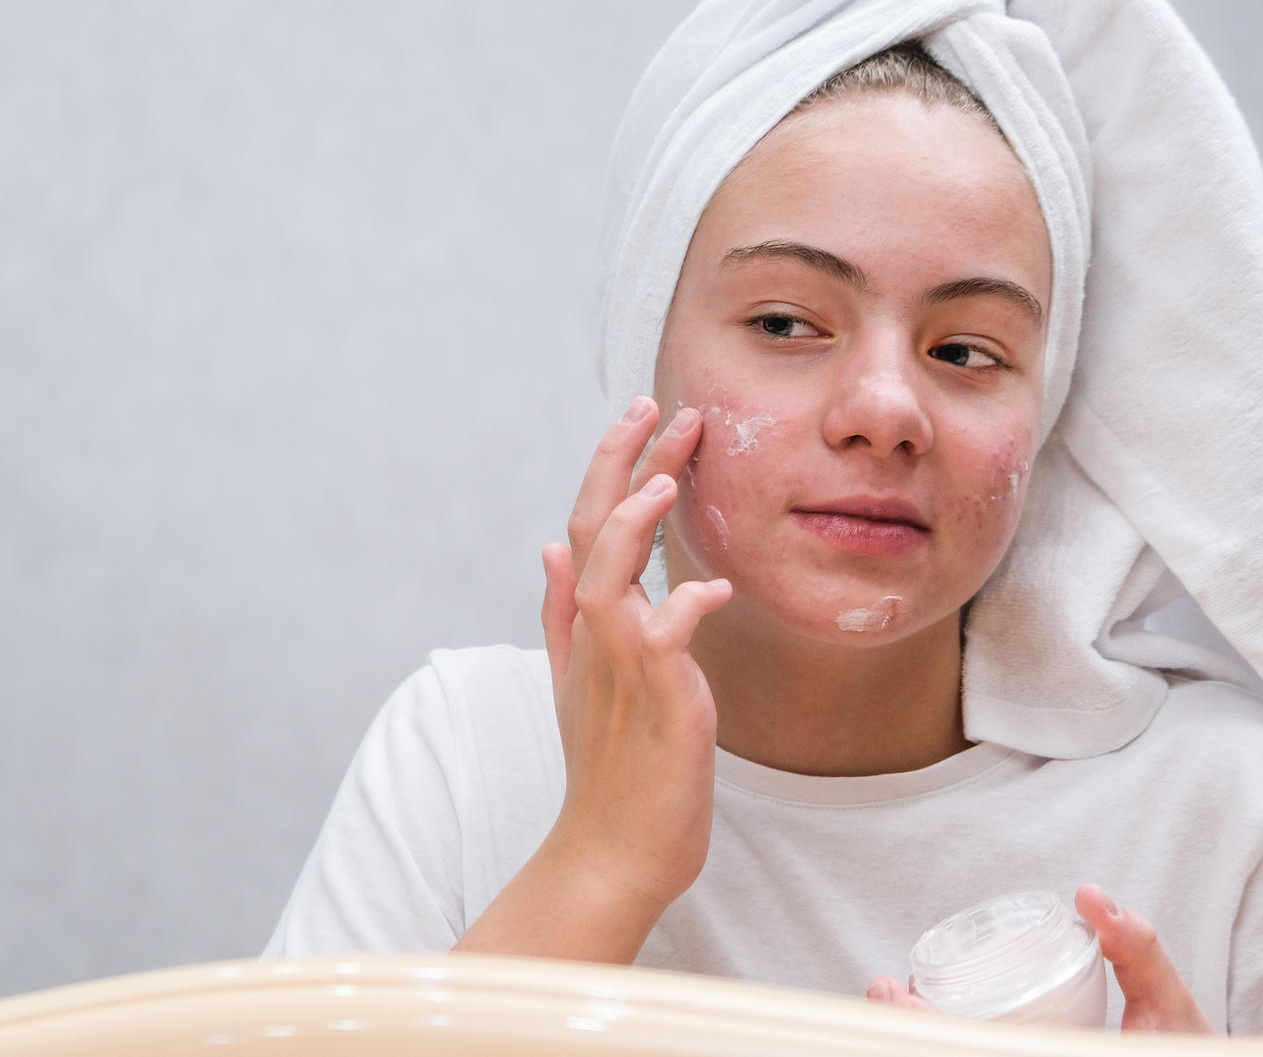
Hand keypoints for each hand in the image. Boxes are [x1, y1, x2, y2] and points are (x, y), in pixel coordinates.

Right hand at [455, 396, 729, 962]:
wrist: (609, 853)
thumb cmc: (608, 772)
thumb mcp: (576, 684)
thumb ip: (561, 613)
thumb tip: (548, 548)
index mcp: (583, 627)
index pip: (584, 526)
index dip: (609, 466)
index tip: (641, 414)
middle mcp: (594, 639)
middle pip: (592, 533)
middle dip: (623, 465)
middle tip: (661, 408)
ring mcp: (620, 671)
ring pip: (608, 579)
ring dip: (632, 526)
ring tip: (667, 478)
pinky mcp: (658, 705)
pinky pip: (663, 644)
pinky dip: (684, 611)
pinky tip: (715, 588)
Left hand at [865, 885, 1212, 1032]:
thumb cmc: (1184, 1051)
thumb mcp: (1174, 1008)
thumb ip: (1137, 950)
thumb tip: (1091, 897)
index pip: (983, 1049)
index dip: (930, 1028)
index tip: (896, 994)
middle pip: (960, 1055)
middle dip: (912, 1032)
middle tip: (885, 992)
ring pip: (962, 1056)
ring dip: (925, 1039)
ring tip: (892, 1002)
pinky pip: (980, 1053)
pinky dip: (947, 1042)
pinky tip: (927, 1021)